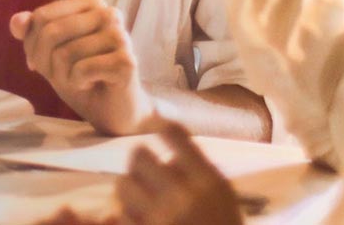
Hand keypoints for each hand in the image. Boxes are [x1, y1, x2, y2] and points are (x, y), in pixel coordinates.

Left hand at [9, 0, 152, 135]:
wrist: (114, 111)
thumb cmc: (83, 78)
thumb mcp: (50, 54)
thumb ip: (32, 33)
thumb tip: (16, 21)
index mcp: (91, 4)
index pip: (42, 16)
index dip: (33, 45)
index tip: (42, 63)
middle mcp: (109, 13)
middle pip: (52, 32)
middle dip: (46, 62)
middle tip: (60, 76)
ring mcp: (120, 36)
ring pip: (65, 53)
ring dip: (63, 76)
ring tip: (80, 81)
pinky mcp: (126, 61)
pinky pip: (81, 70)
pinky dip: (78, 83)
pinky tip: (93, 84)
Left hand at [115, 120, 243, 224]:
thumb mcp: (223, 198)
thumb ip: (197, 171)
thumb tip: (166, 136)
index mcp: (208, 182)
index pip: (175, 135)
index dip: (163, 127)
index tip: (158, 128)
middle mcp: (182, 196)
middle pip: (138, 155)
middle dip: (140, 162)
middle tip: (145, 171)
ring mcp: (160, 219)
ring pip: (122, 184)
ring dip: (128, 189)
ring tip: (140, 199)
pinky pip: (119, 217)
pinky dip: (125, 217)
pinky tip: (138, 219)